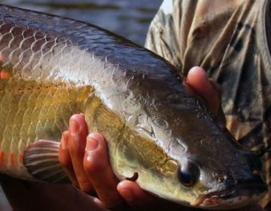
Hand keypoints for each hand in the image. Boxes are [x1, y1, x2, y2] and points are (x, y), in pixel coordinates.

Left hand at [58, 67, 262, 210]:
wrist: (167, 142)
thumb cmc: (189, 136)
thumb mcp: (204, 120)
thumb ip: (204, 101)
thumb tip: (196, 73)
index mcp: (166, 191)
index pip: (150, 205)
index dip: (137, 199)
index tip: (127, 184)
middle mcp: (135, 194)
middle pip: (108, 197)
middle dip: (97, 170)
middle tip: (93, 136)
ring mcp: (111, 187)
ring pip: (86, 186)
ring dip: (77, 157)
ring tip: (76, 123)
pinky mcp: (93, 176)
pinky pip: (73, 175)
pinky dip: (67, 158)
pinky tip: (67, 134)